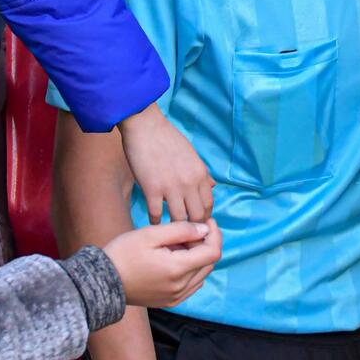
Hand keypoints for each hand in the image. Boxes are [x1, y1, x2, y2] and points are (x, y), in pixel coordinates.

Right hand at [103, 218, 221, 308]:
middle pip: (209, 263)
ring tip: (177, 245)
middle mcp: (180, 287)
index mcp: (177, 270)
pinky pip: (191, 285)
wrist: (100, 281)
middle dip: (205, 244)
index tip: (206, 222)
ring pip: (202, 274)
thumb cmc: (123, 253)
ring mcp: (175, 297)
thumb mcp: (151, 234)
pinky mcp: (169, 302)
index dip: (214, 234)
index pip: (213, 252)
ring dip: (198, 257)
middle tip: (186, 232)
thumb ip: (182, 230)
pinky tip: (174, 260)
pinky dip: (190, 271)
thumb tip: (205, 230)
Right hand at [118, 104, 213, 222]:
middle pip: (197, 216)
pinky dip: (156, 222)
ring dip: (174, 227)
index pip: (209, 204)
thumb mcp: (192, 155)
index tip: (197, 224)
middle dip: (192, 227)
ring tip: (169, 232)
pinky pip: (156, 215)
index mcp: (201, 173)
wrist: (146, 127)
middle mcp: (190, 183)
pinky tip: (154, 224)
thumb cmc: (168, 139)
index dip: (204, 218)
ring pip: (179, 219)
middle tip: (184, 233)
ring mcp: (172, 187)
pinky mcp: (152, 189)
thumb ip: (202, 173)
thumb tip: (212, 186)